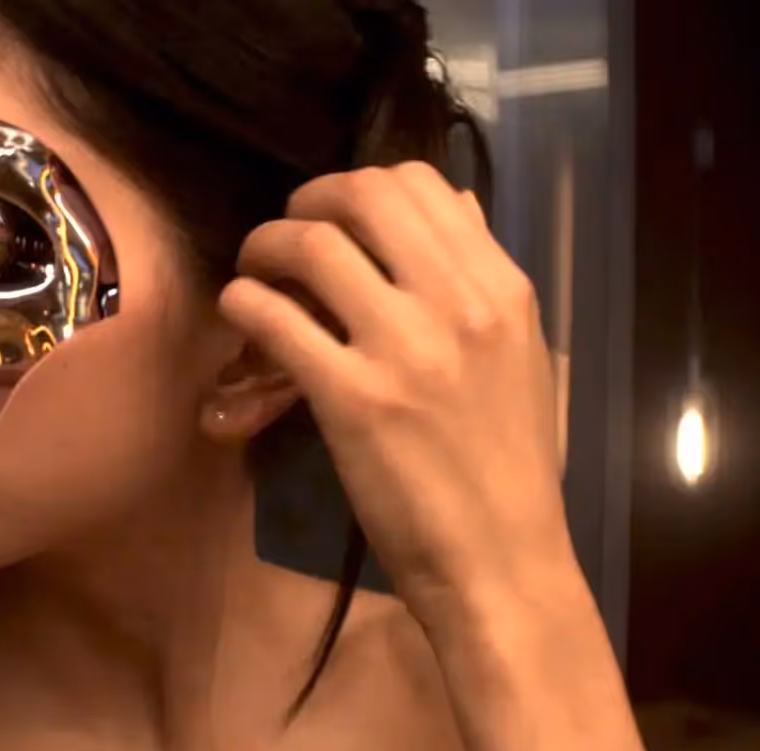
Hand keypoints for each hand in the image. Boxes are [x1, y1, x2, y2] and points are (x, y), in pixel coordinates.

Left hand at [219, 162, 576, 617]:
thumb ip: (481, 278)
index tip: (333, 217)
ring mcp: (402, 348)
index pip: (422, 184)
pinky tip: (238, 314)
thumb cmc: (508, 463)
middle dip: (306, 202)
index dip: (359, 187)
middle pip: (361, 197)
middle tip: (284, 237)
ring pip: (311, 246)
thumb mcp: (521, 354)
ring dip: (264, 246)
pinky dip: (242, 302)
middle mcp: (456, 304)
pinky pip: (274, 318)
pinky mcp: (350, 398)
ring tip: (253, 273)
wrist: (500, 558)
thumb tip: (452, 203)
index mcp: (501, 288)